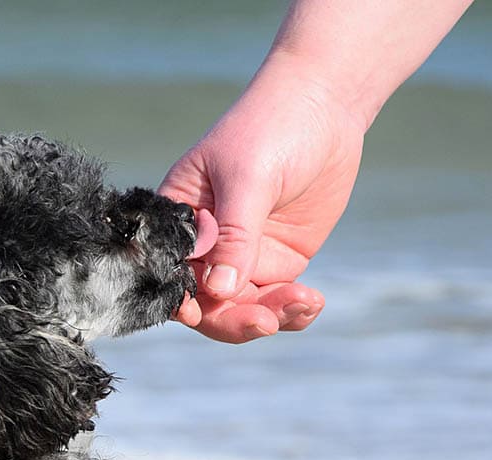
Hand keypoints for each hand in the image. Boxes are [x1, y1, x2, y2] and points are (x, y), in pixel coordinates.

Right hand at [163, 55, 365, 342]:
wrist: (324, 105)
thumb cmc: (271, 127)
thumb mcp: (248, 179)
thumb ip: (235, 236)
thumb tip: (219, 291)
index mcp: (177, 221)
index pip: (167, 271)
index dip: (179, 299)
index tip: (200, 313)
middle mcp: (204, 247)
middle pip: (204, 303)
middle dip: (232, 318)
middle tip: (265, 321)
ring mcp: (240, 258)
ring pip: (241, 309)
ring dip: (269, 317)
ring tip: (304, 302)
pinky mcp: (275, 262)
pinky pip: (275, 302)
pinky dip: (293, 312)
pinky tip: (312, 303)